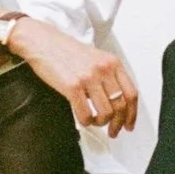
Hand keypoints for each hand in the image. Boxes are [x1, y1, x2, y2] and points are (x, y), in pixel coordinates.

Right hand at [13, 20, 138, 136]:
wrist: (42, 42)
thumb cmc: (65, 51)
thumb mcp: (95, 58)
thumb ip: (108, 76)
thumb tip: (117, 101)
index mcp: (112, 62)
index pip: (131, 93)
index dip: (132, 114)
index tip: (129, 124)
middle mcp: (103, 69)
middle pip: (120, 106)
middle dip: (118, 124)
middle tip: (113, 131)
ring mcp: (88, 77)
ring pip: (106, 113)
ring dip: (100, 123)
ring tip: (94, 121)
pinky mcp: (72, 86)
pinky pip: (86, 114)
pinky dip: (86, 121)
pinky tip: (83, 118)